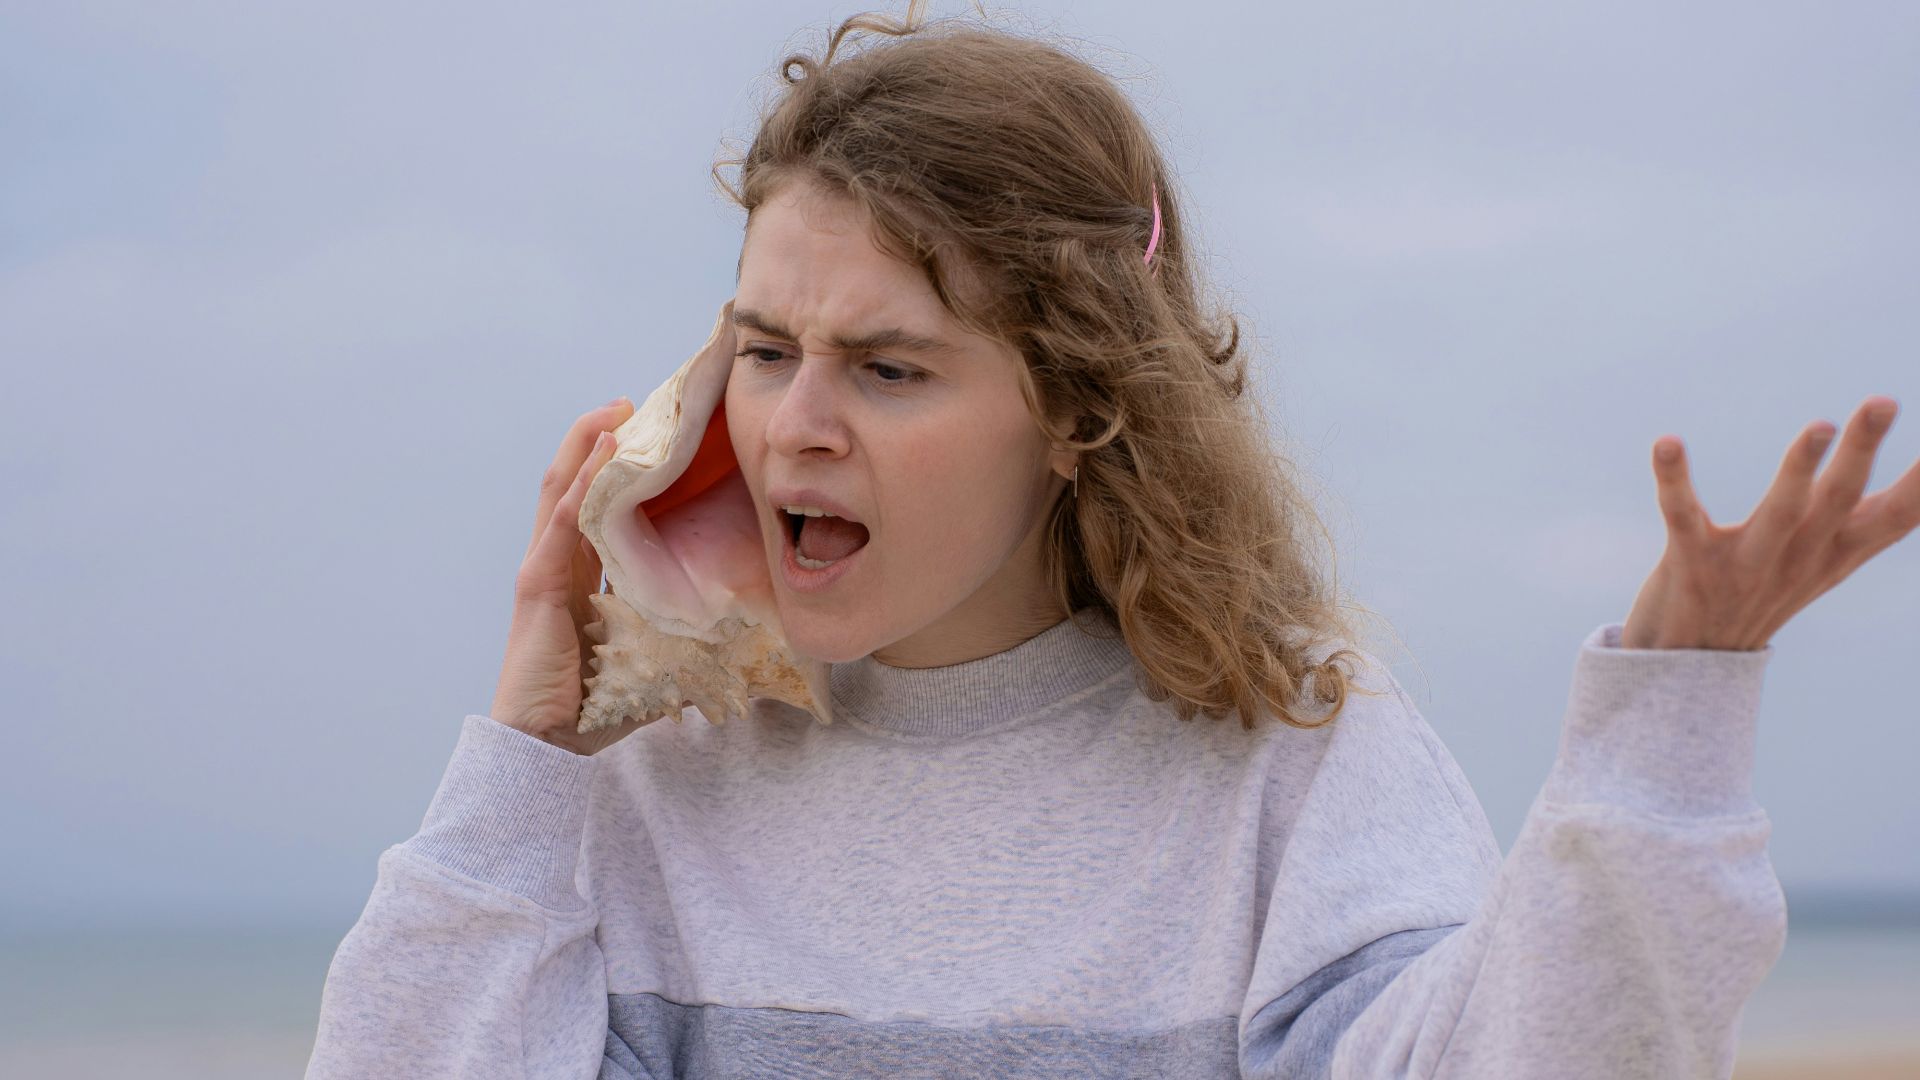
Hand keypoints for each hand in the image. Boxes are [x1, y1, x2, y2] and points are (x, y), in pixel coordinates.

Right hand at [490, 397, 650, 755]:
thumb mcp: (647, 659)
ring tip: (618, 410)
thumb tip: (736, 643)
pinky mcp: (538, 584)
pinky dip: (583, 486)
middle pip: (574, 483)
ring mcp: (543, 568)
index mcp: (581, 576)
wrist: (545, 744)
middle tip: (636, 404)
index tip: (652, 436)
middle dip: (601, 440)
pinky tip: (605, 457)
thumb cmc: (594, 708)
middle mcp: (559, 563)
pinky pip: (562, 524)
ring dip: (589, 445)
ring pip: (562, 489)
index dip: (617, 469)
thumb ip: (678, 641)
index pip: (596, 507)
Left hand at [1620, 395, 1916, 650]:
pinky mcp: (1691, 565)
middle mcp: (1799, 557)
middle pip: (1840, 498)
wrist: (1690, 663)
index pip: (1899, 516)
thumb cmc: (1766, 593)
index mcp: (1836, 552)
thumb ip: (1873, 519)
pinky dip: (1674, 480)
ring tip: (1819, 426)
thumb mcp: (1829, 559)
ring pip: (1779, 512)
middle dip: (1863, 450)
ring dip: (1799, 468)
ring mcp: (1746, 564)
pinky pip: (1682, 516)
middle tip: (1882, 402)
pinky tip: (1667, 443)